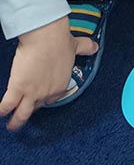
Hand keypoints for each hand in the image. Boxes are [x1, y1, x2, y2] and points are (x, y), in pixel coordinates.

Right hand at [0, 17, 97, 131]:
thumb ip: (85, 49)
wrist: (46, 37)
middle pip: (37, 107)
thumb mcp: (76, 46)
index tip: (40, 98)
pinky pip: (7, 105)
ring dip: (16, 122)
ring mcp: (32, 93)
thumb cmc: (60, 40)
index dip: (45, 98)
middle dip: (30, 111)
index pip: (52, 98)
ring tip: (11, 127)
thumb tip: (95, 47)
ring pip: (22, 114)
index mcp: (61, 84)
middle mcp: (47, 93)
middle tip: (23, 115)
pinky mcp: (18, 88)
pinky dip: (2, 111)